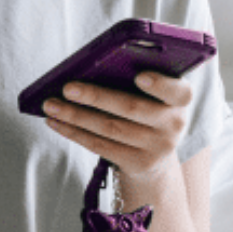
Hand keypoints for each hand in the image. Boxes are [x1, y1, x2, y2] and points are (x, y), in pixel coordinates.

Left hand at [41, 72, 190, 188]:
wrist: (156, 153)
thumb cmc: (146, 107)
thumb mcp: (153, 94)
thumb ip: (135, 78)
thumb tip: (89, 68)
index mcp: (181, 99)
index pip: (179, 91)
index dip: (160, 84)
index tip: (140, 76)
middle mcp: (174, 124)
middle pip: (132, 108)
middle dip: (96, 97)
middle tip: (67, 87)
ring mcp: (157, 147)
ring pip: (109, 128)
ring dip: (75, 116)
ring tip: (51, 105)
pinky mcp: (138, 163)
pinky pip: (100, 145)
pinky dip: (74, 132)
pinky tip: (56, 122)